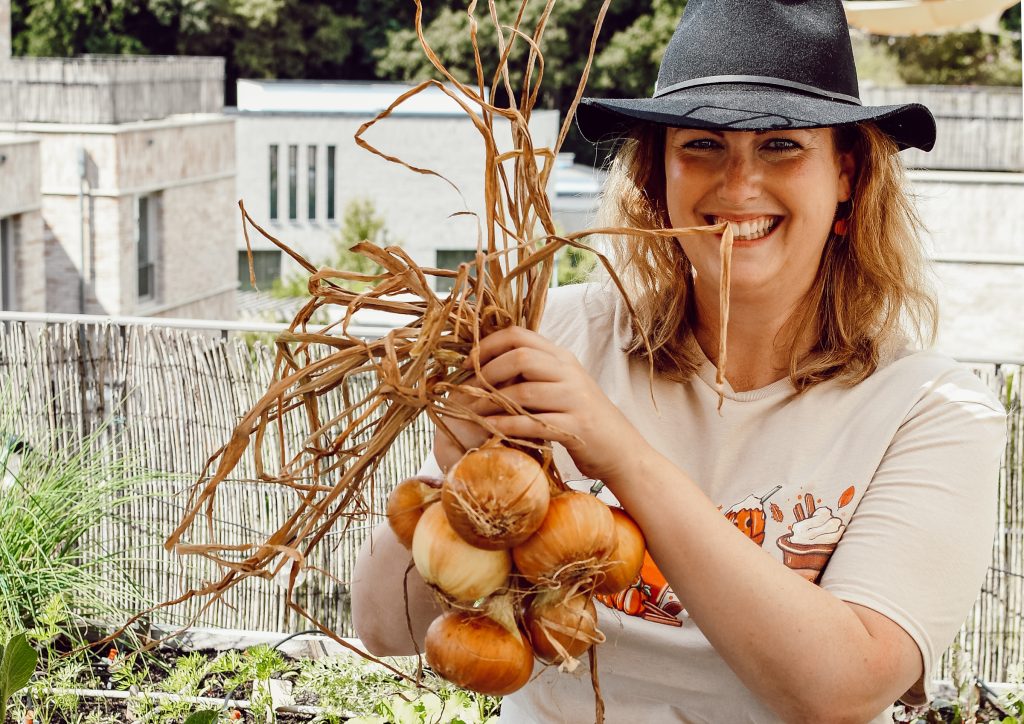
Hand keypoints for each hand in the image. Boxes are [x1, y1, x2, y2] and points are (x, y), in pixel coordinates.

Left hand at [434, 326, 650, 483]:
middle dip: (488, 372)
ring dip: (491, 403)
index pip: (520, 335)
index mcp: (562, 358)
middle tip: (468, 389)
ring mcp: (575, 399)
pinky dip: (506, 425)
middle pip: (520, 357)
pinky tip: (489, 428)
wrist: (622, 450)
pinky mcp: (576, 427)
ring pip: (524, 391)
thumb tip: (488, 367)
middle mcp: (569, 373)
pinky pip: (532, 423)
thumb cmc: (583, 419)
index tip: (469, 362)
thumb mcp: (562, 387)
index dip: (488, 345)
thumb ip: (534, 374)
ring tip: (472, 412)